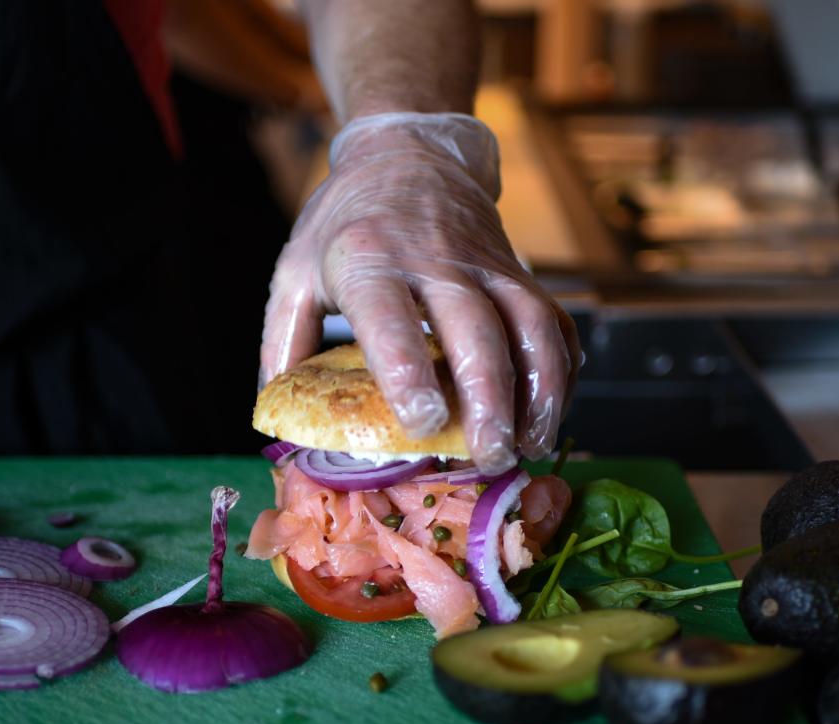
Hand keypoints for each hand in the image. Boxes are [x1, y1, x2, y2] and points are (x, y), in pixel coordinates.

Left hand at [260, 112, 579, 473]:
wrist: (408, 154)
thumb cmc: (344, 224)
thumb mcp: (295, 271)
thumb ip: (282, 343)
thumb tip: (278, 418)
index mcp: (366, 259)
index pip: (390, 318)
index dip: (408, 371)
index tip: (423, 422)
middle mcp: (434, 258)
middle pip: (475, 329)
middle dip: (488, 398)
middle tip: (488, 455)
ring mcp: (486, 264)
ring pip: (530, 326)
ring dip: (538, 391)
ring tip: (529, 445)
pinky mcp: (519, 272)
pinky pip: (554, 322)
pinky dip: (560, 371)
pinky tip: (548, 412)